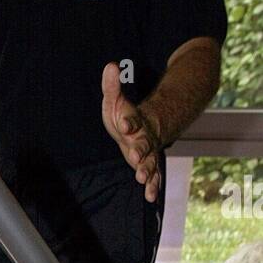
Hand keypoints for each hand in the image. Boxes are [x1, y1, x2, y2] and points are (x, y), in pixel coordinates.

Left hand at [101, 63, 161, 203]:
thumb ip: (112, 85)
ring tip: (141, 177)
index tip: (124, 123)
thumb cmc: (125, 115)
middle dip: (140, 150)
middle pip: (144, 143)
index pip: (132, 119)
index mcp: (135, 121)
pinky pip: (153, 176)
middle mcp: (145, 138)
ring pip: (149, 161)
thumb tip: (110, 65)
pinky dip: (152, 186)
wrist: (145, 128)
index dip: (129, 121)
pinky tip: (149, 197)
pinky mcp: (149, 165)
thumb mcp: (116, 99)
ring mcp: (149, 153)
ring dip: (145, 169)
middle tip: (136, 156)